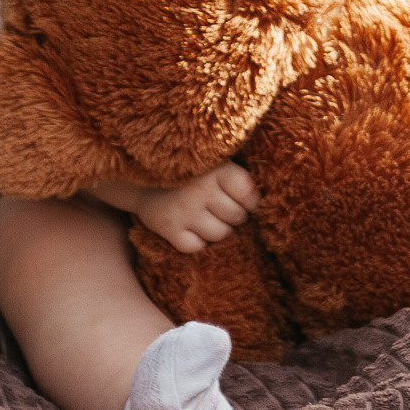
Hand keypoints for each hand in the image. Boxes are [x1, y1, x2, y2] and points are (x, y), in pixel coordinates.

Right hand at [131, 162, 259, 252]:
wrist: (142, 177)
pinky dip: (199, 242)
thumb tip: (267, 198)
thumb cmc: (192, 172)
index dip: (252, 201)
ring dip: (220, 230)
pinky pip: (197, 247)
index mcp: (218, 169)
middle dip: (236, 216)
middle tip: (225, 209)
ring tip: (211, 218)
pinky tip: (195, 229)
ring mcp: (184, 211)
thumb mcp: (215, 162)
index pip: (250, 193)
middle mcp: (201, 190)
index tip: (245, 200)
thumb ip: (238, 176)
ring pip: (220, 235)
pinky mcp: (168, 228)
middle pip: (237, 217)